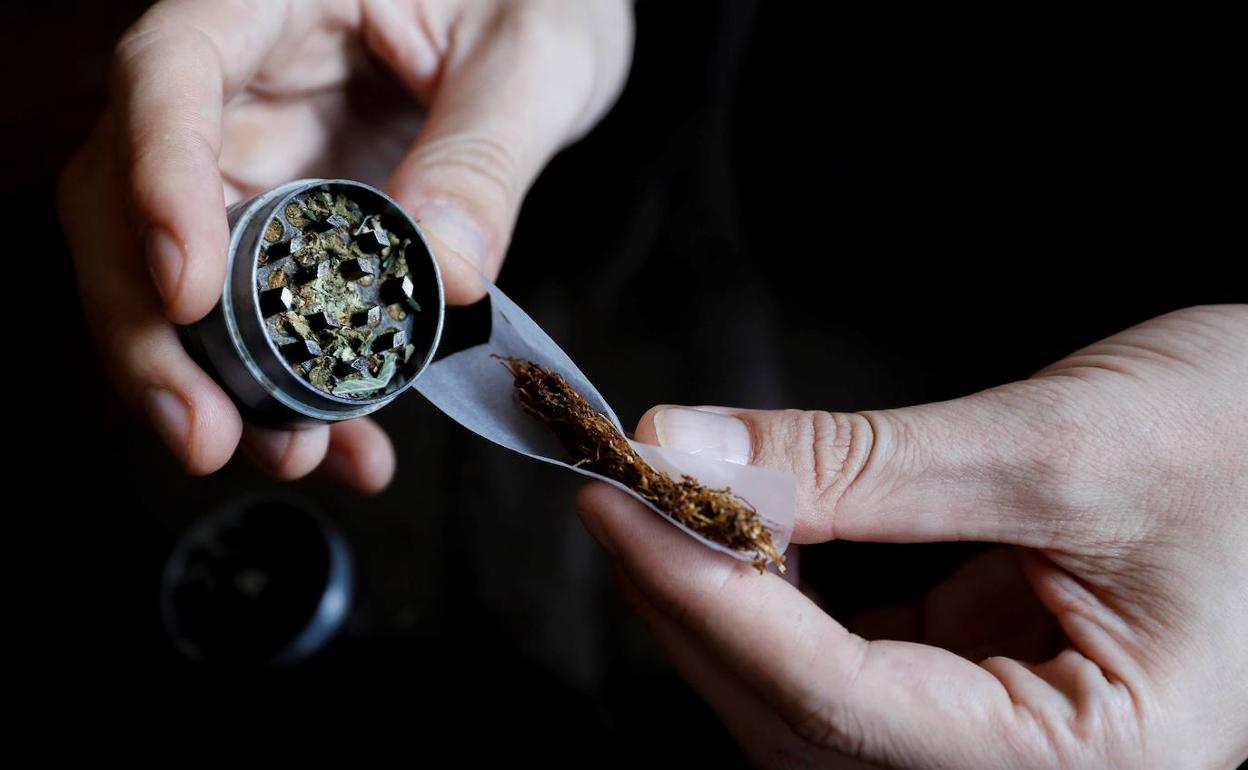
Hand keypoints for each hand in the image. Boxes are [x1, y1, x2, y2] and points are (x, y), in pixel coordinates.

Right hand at [59, 0, 631, 487]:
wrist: (551, 13)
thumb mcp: (535, 57)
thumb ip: (485, 154)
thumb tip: (445, 272)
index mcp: (277, 0)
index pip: (173, 72)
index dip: (159, 180)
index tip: (190, 290)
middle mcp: (242, 83)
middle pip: (128, 196)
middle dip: (155, 328)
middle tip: (206, 432)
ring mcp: (260, 156)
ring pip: (184, 274)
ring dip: (220, 381)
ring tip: (291, 455)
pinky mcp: (295, 220)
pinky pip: (269, 308)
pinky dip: (298, 384)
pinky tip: (345, 442)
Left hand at [577, 305, 1247, 767]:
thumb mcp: (1060, 445)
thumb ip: (863, 464)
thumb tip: (694, 449)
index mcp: (1101, 766)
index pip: (840, 706)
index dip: (709, 602)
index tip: (619, 505)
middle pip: (806, 726)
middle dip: (698, 607)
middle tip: (626, 495)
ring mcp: (1006, 740)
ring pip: (812, 711)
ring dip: (730, 607)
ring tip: (673, 504)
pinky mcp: (982, 688)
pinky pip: (847, 672)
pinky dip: (782, 600)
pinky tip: (753, 528)